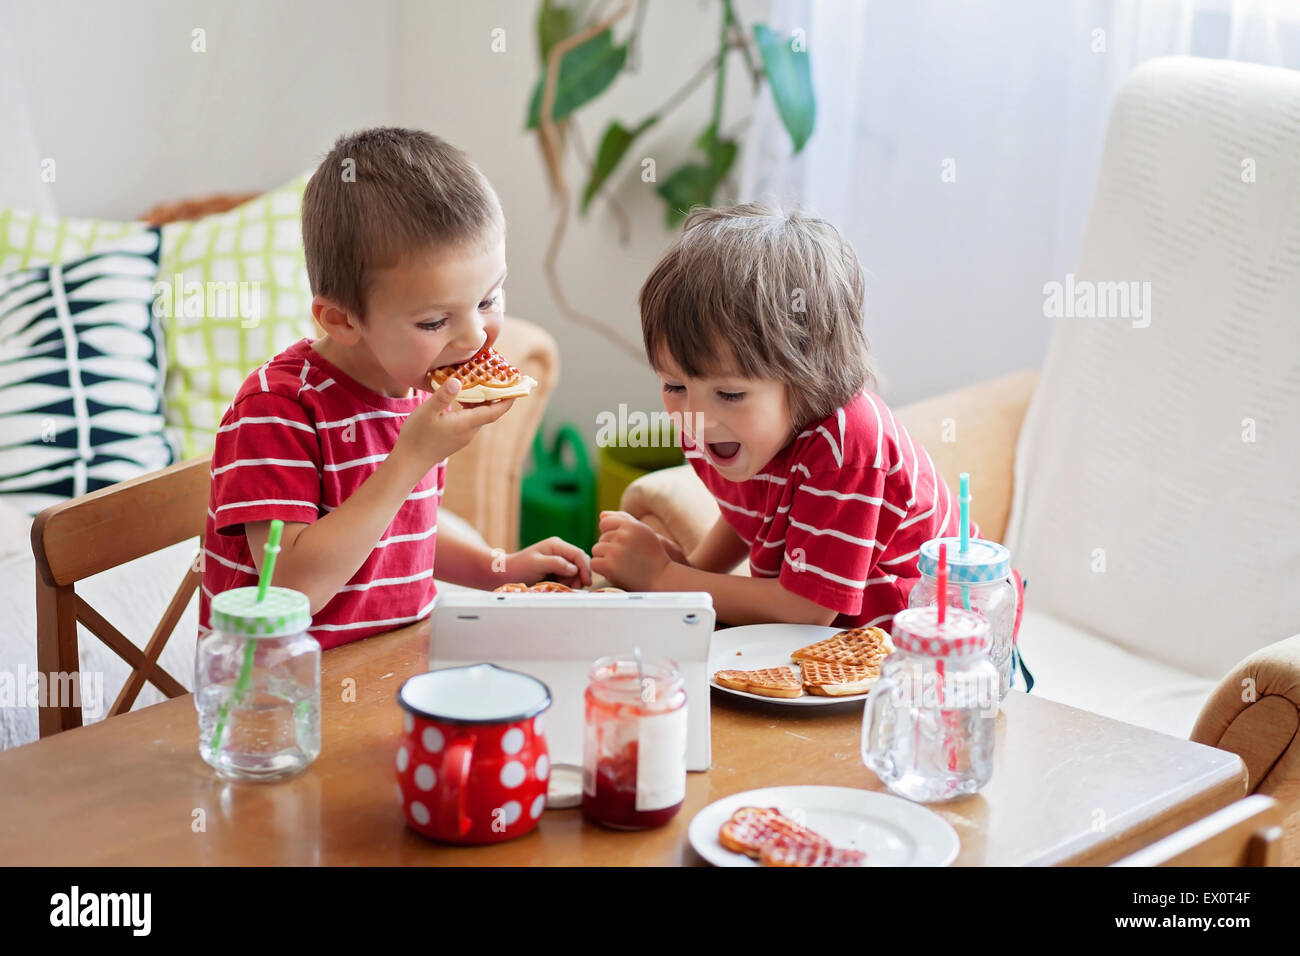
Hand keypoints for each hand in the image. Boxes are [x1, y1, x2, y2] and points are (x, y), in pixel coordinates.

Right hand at [393, 377, 514, 473]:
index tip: (517, 386)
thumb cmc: (417, 436)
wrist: (409, 461)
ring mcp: (464, 436)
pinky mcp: (456, 437)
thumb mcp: (427, 412)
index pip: (495, 411)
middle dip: (495, 394)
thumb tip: (457, 381)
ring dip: (481, 400)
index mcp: (467, 424)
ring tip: (479, 381)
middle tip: (497, 376)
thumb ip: (443, 395)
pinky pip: (470, 419)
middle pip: (489, 411)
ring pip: (479, 415)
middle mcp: (470, 431)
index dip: (507, 399)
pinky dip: (471, 406)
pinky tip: (461, 396)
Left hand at [503, 537, 591, 588]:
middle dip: (579, 576)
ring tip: (560, 586)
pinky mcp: (556, 570)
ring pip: (575, 572)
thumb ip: (556, 564)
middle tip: (571, 586)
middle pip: (580, 563)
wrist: (505, 574)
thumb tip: (574, 569)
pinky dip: (567, 583)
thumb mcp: (537, 564)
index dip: (585, 568)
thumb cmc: (519, 567)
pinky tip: (558, 586)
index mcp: (556, 545)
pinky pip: (568, 577)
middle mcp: (559, 551)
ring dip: (572, 581)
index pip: (578, 554)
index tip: (586, 582)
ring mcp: (558, 561)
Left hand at [591, 511, 673, 590]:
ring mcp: (615, 550)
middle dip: (609, 547)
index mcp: (632, 526)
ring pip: (596, 549)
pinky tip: (615, 571)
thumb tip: (601, 514)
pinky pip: (594, 563)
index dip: (610, 533)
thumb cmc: (652, 554)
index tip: (620, 543)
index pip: (605, 522)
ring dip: (604, 558)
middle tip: (626, 557)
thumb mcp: (643, 532)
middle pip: (602, 538)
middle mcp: (623, 536)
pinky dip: (601, 569)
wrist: (661, 578)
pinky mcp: (609, 565)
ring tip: (621, 564)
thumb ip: (624, 519)